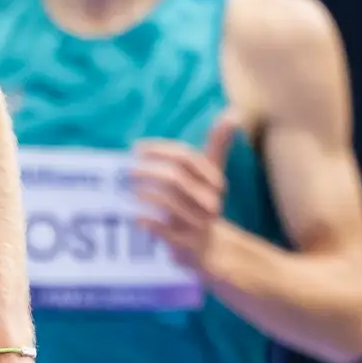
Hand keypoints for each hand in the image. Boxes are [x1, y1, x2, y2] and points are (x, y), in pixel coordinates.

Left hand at [132, 115, 243, 271]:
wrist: (212, 250)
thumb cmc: (204, 203)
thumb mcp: (213, 175)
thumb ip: (218, 144)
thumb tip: (233, 112)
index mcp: (213, 180)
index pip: (186, 157)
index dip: (160, 150)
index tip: (137, 148)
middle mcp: (208, 200)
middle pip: (175, 179)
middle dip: (148, 172)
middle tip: (128, 170)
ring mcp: (198, 223)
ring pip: (168, 203)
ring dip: (145, 195)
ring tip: (131, 192)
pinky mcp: (186, 244)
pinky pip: (164, 230)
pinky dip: (148, 221)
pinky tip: (136, 217)